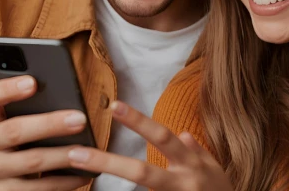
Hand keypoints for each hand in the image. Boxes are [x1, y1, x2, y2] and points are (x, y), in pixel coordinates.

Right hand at [0, 76, 90, 190]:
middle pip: (14, 131)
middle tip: (79, 119)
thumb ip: (25, 104)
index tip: (32, 82)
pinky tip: (82, 173)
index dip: (7, 89)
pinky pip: (37, 188)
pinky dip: (63, 181)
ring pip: (31, 161)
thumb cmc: (9, 135)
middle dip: (50, 125)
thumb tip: (63, 93)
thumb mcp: (7, 116)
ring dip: (62, 156)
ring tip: (87, 150)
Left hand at [66, 101, 231, 190]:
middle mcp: (182, 183)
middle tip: (75, 153)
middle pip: (141, 173)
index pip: (161, 137)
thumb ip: (197, 153)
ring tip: (77, 173)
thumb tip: (183, 135)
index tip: (113, 105)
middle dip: (106, 163)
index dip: (138, 121)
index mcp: (190, 164)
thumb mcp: (214, 170)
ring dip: (109, 182)